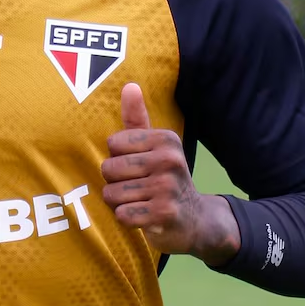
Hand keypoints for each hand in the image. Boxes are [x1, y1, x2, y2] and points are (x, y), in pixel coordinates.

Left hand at [101, 82, 240, 264]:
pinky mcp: (164, 214)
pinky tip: (144, 217)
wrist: (195, 219)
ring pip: (112, 194)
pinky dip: (127, 219)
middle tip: (137, 188)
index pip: (113, 143)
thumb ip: (138, 119)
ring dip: (119, 203)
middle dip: (115, 183)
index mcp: (165, 139)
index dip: (117, 159)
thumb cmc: (165, 178)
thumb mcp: (155, 147)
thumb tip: (129, 86)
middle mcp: (169, 160)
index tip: (137, 167)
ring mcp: (167, 187)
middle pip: (109, 168)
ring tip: (140, 202)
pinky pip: (122, 214)